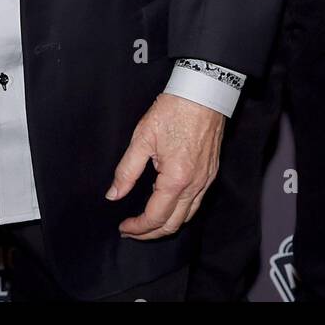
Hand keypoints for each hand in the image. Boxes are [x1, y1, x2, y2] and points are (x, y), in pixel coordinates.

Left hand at [107, 93, 223, 238]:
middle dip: (150, 232)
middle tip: (132, 229)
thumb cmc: (174, 110)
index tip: (123, 227)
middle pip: (173, 224)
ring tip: (147, 221)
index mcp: (176, 179)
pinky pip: (196, 202)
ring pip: (187, 216)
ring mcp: (206, 180)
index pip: (155, 217)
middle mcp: (195, 185)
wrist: (203, 92)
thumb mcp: (142, 138)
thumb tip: (114, 194)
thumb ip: (126, 170)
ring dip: (166, 224)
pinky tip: (167, 202)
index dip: (137, 227)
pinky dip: (180, 211)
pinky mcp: (211, 173)